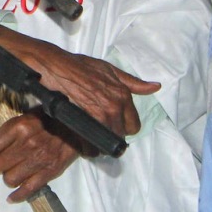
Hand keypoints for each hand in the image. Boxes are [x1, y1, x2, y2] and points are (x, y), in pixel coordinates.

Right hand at [0, 27, 159, 136]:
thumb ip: (133, 82)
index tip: (111, 124)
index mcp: (124, 94)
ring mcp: (102, 112)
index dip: (122, 126)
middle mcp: (116, 104)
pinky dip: (86, 145)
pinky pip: (91, 142)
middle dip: (110, 135)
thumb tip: (155, 86)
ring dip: (98, 142)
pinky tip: (81, 141)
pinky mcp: (86, 118)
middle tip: (98, 129)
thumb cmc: (80, 66)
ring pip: (107, 140)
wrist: (57, 66)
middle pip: (120, 135)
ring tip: (88, 136)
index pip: (134, 125)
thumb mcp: (109, 70)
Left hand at [0, 109, 77, 201]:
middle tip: (1, 165)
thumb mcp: (26, 117)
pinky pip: (28, 189)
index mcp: (19, 127)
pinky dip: (18, 196)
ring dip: (9, 179)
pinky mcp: (49, 172)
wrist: (75, 126)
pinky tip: (12, 198)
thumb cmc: (48, 120)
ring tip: (12, 174)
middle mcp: (26, 144)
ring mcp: (38, 159)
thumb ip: (8, 131)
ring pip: (10, 179)